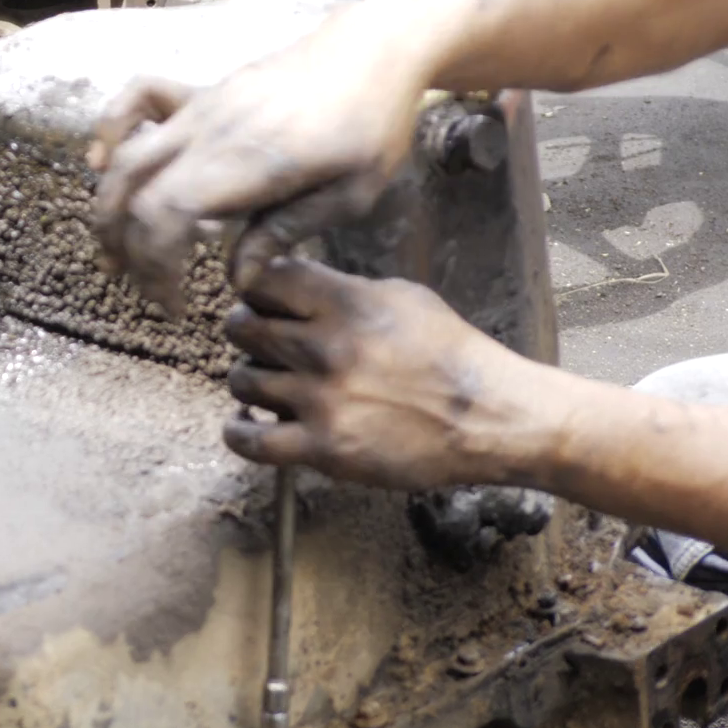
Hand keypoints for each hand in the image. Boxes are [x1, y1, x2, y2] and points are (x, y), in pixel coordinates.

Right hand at [88, 12, 422, 313]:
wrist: (374, 50)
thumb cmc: (372, 126)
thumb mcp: (348, 195)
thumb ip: (284, 234)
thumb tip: (236, 280)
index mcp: (244, 164)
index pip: (162, 217)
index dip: (154, 270)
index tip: (175, 307)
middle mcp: (207, 133)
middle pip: (131, 193)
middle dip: (124, 250)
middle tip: (144, 290)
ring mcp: (198, 108)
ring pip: (123, 157)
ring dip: (107, 207)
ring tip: (115, 251)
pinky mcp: (199, 92)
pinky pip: (135, 101)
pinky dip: (109, 131)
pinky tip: (101, 160)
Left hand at [220, 259, 547, 489]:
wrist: (489, 417)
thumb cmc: (450, 353)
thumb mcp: (403, 298)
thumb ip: (345, 290)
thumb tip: (296, 284)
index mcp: (346, 303)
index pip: (263, 278)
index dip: (255, 287)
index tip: (263, 300)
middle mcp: (326, 347)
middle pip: (242, 327)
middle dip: (248, 331)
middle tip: (264, 343)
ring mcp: (321, 400)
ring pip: (241, 380)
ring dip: (249, 381)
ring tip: (269, 384)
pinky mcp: (323, 448)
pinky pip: (248, 441)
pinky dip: (238, 432)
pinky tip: (249, 424)